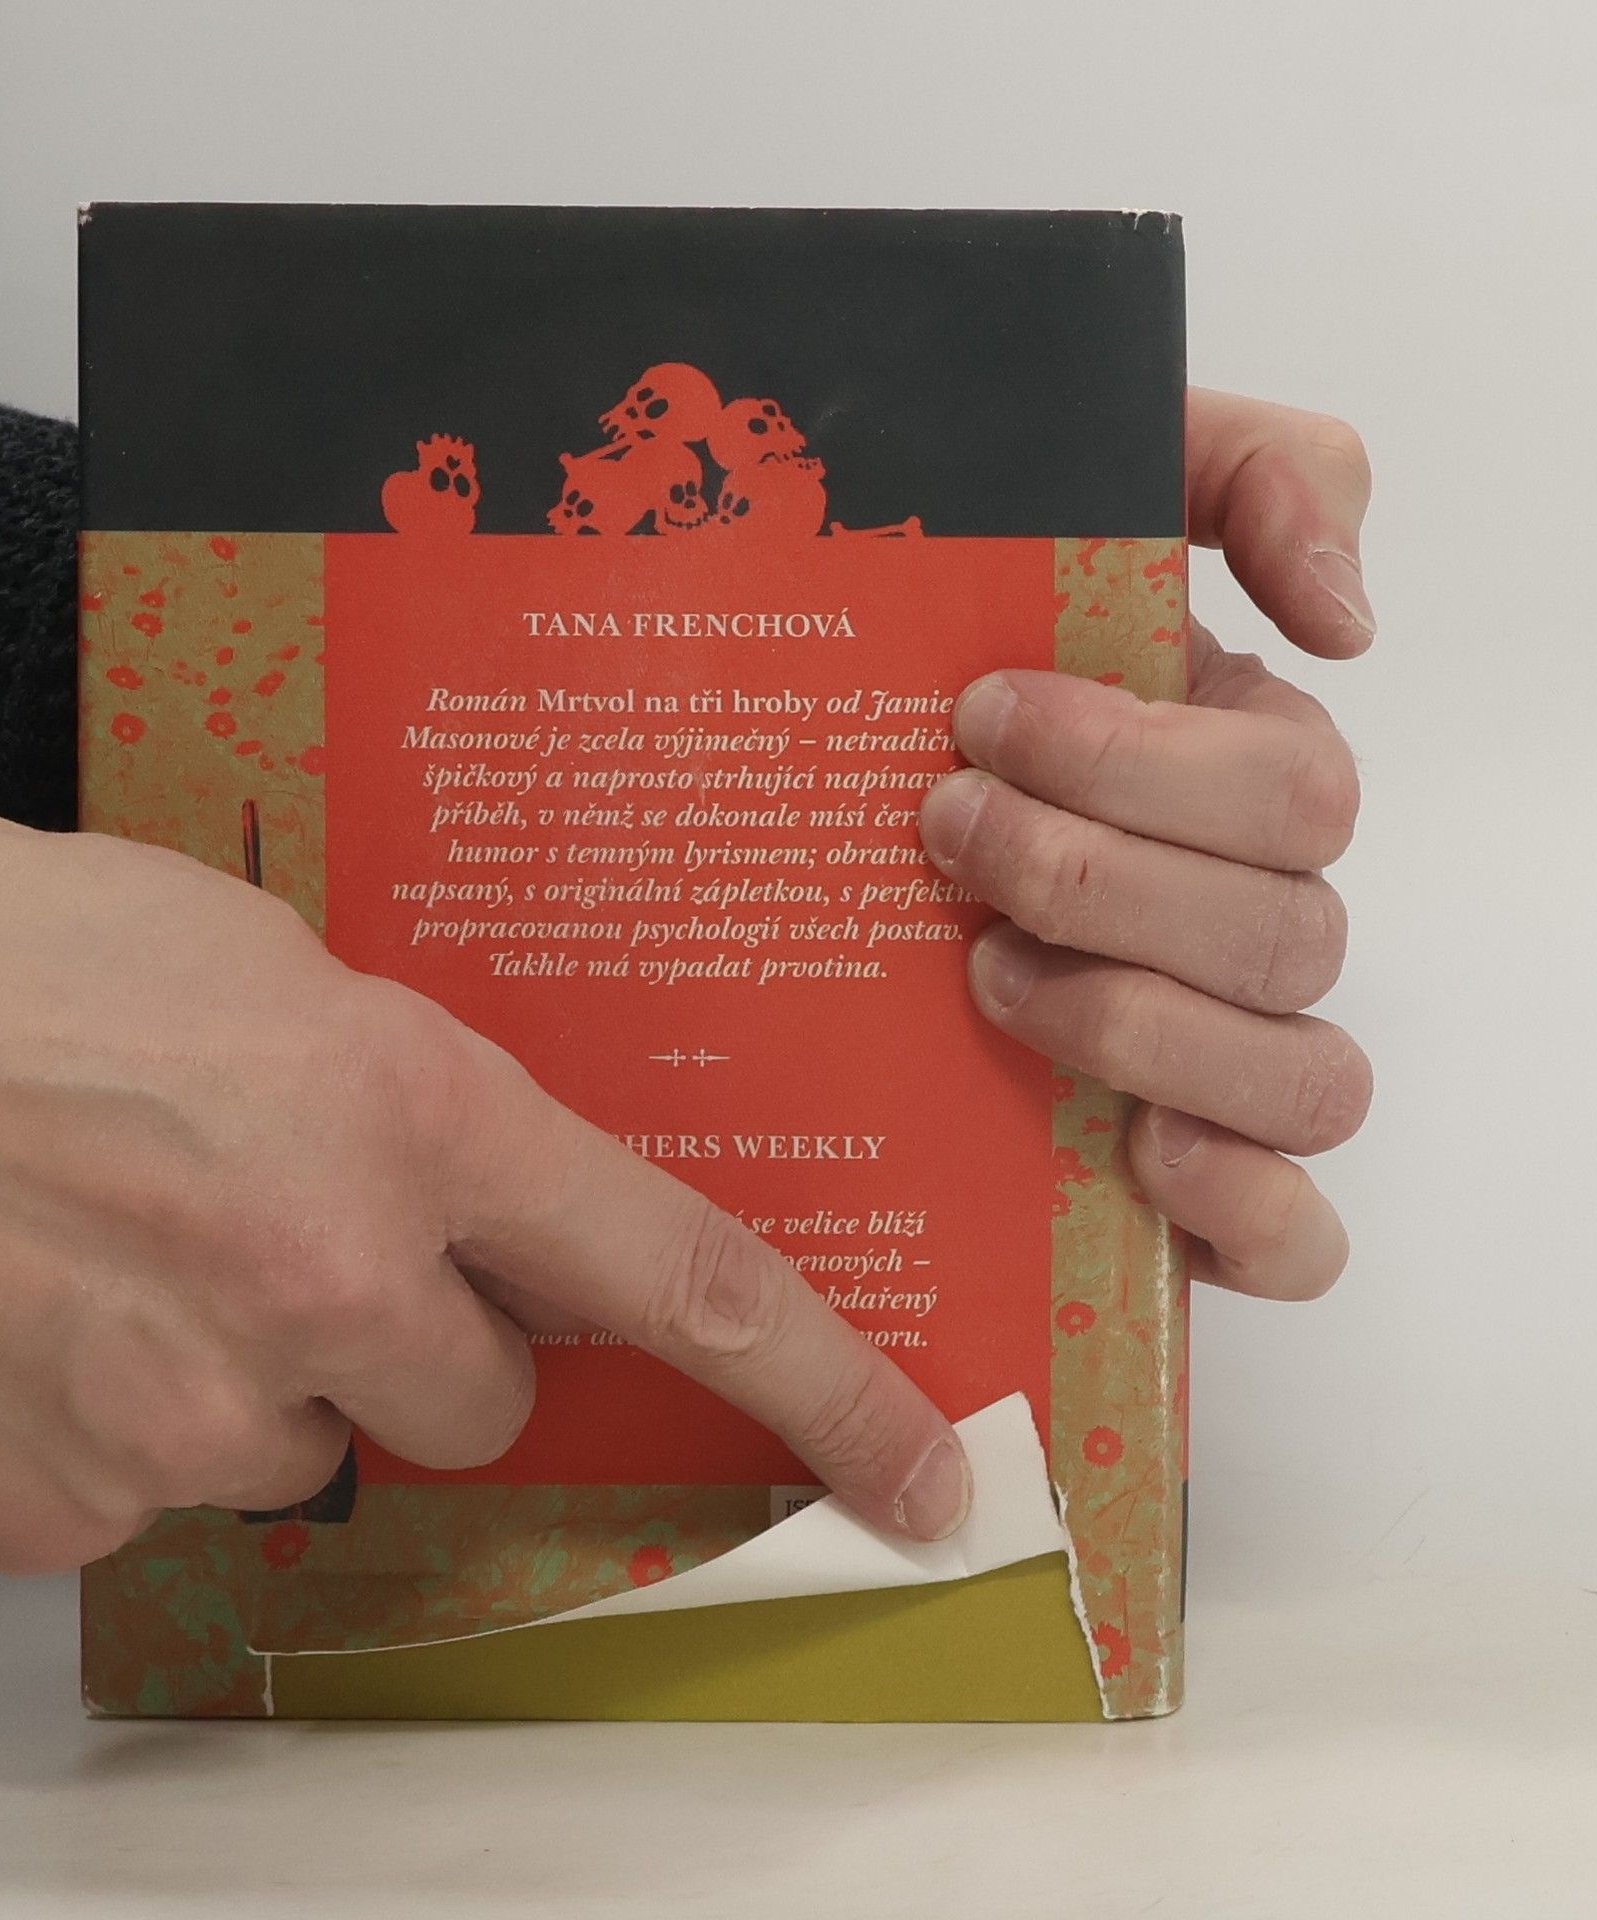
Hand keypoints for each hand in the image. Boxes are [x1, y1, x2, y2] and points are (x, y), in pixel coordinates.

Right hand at [0, 756, 970, 1573]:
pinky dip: (116, 1415)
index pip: (666, 1271)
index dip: (815, 1382)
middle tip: (280, 1230)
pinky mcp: (47, 1505)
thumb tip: (453, 1209)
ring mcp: (180, 1410)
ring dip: (251, 1372)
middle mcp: (317, 1277)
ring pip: (306, 1446)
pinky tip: (23, 1306)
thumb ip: (390, 1098)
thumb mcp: (246, 960)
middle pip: (471, 1393)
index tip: (910, 1470)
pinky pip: (153, 1488)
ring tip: (109, 1243)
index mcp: (394, 1108)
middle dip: (411, 1331)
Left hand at [919, 390, 1374, 1300]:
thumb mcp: (1096, 505)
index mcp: (1246, 781)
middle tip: (946, 833)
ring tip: (989, 979)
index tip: (978, 720)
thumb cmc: (963, 662)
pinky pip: (1296, 1232)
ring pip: (1306, 1079)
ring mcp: (1232, 1055)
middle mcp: (1254, 920)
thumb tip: (1349, 614)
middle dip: (1103, 881)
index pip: (1293, 790)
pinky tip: (1139, 1151)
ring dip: (1145, 1028)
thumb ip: (1250, 474)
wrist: (851, 799)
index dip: (1141, 766)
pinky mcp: (1198, 1180)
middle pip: (1286, 934)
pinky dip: (1245, 1209)